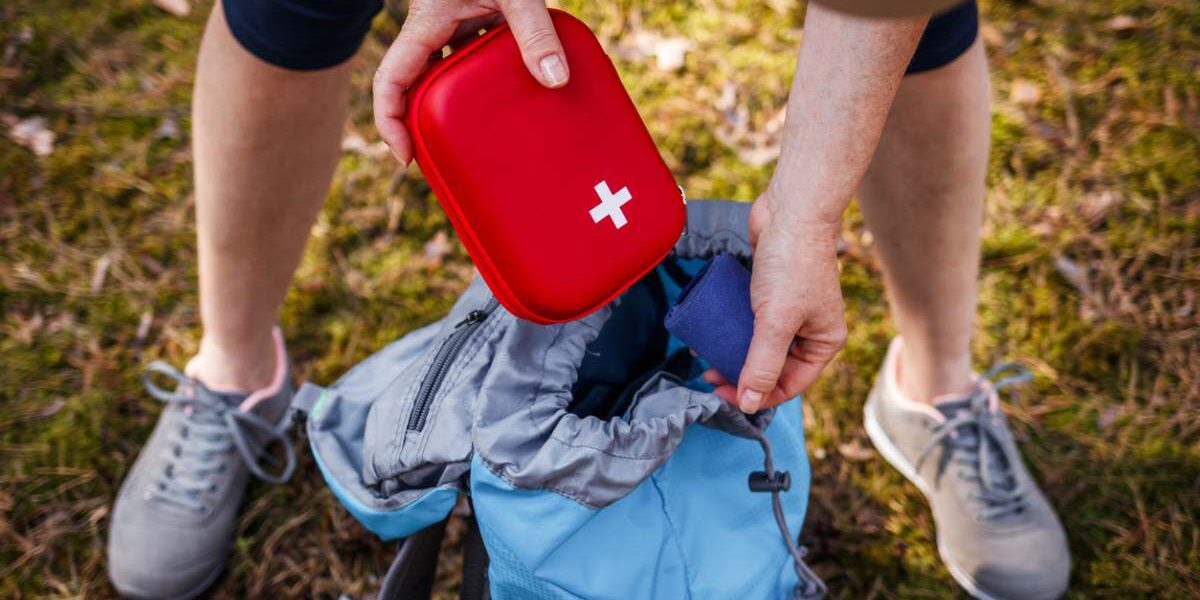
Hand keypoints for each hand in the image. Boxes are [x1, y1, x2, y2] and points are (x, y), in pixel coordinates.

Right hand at [374, 0, 567, 164]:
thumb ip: (534, 31)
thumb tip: (555, 81)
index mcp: (426, 22)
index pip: (391, 80)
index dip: (390, 122)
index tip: (407, 157)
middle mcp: (435, 26)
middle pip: (417, 84)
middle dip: (425, 123)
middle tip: (449, 158)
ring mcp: (456, 20)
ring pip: (446, 70)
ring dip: (460, 101)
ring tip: (485, 136)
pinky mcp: (479, 14)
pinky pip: (475, 52)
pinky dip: (488, 76)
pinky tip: (517, 91)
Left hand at [703, 193, 847, 411]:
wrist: (790, 210)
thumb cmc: (792, 263)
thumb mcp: (776, 321)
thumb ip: (762, 363)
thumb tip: (750, 403)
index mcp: (823, 342)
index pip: (789, 384)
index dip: (756, 395)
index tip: (722, 394)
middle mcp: (810, 330)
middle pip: (773, 367)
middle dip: (741, 374)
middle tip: (709, 375)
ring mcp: (790, 312)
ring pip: (758, 345)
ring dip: (732, 353)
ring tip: (705, 355)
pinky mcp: (770, 294)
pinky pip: (750, 322)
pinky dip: (731, 328)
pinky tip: (710, 331)